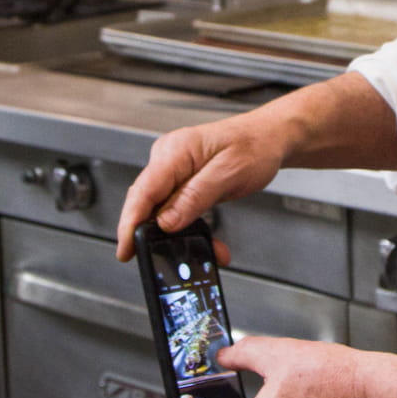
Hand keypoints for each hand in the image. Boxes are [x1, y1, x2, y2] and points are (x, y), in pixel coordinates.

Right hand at [115, 112, 289, 261]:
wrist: (270, 137)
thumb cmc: (255, 146)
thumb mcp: (228, 173)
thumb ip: (195, 197)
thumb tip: (166, 221)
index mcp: (175, 151)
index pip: (143, 190)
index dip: (130, 222)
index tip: (126, 248)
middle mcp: (169, 158)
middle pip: (145, 202)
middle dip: (149, 234)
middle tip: (157, 260)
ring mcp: (174, 170)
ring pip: (160, 209)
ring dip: (175, 234)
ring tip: (199, 252)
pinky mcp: (182, 180)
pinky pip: (175, 208)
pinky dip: (186, 227)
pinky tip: (203, 240)